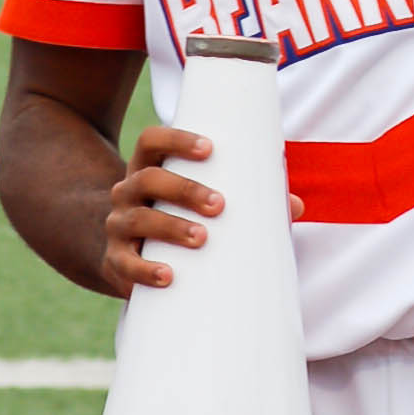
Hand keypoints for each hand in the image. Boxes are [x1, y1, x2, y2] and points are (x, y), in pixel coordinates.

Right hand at [101, 124, 303, 296]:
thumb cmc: (182, 213)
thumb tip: (298, 206)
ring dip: (171, 227)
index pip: (152, 139)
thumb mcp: (205, 197)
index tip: (211, 149)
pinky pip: (123, 264)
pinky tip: (168, 275)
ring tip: (202, 237)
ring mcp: (118, 224)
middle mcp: (128, 189)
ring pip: (138, 218)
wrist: (131, 251)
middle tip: (220, 204)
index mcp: (149, 164)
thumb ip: (247, 196)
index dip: (177, 139)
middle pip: (148, 178)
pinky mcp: (115, 261)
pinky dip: (145, 270)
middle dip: (185, 189)